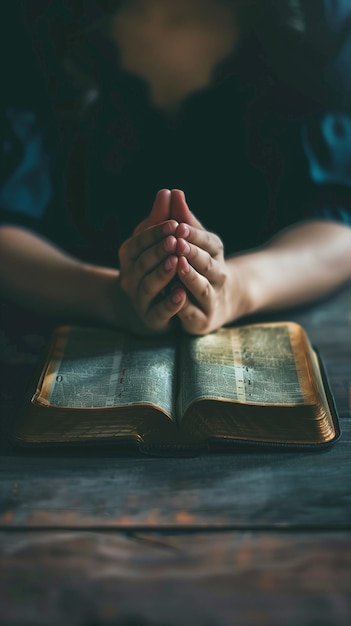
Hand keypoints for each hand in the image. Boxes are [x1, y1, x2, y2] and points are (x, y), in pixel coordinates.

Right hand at [118, 189, 187, 332]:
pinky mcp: (152, 318)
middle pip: (142, 263)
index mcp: (129, 256)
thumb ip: (163, 218)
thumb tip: (168, 191)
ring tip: (177, 263)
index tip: (174, 223)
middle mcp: (130, 277)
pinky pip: (159, 311)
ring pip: (148, 286)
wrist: (148, 305)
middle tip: (176, 241)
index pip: (138, 242)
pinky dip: (169, 304)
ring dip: (163, 274)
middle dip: (159, 251)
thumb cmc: (155, 264)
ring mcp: (139, 299)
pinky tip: (181, 294)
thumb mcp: (158, 240)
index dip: (155, 233)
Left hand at [170, 190, 236, 333]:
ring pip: (202, 287)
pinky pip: (193, 313)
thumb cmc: (198, 265)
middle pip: (207, 263)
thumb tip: (173, 191)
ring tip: (178, 265)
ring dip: (190, 276)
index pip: (208, 241)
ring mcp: (211, 298)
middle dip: (193, 253)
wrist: (218, 304)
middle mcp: (217, 275)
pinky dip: (184, 305)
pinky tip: (174, 295)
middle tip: (177, 242)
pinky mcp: (202, 319)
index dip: (194, 234)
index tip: (178, 225)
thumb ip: (181, 219)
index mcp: (215, 252)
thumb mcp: (191, 240)